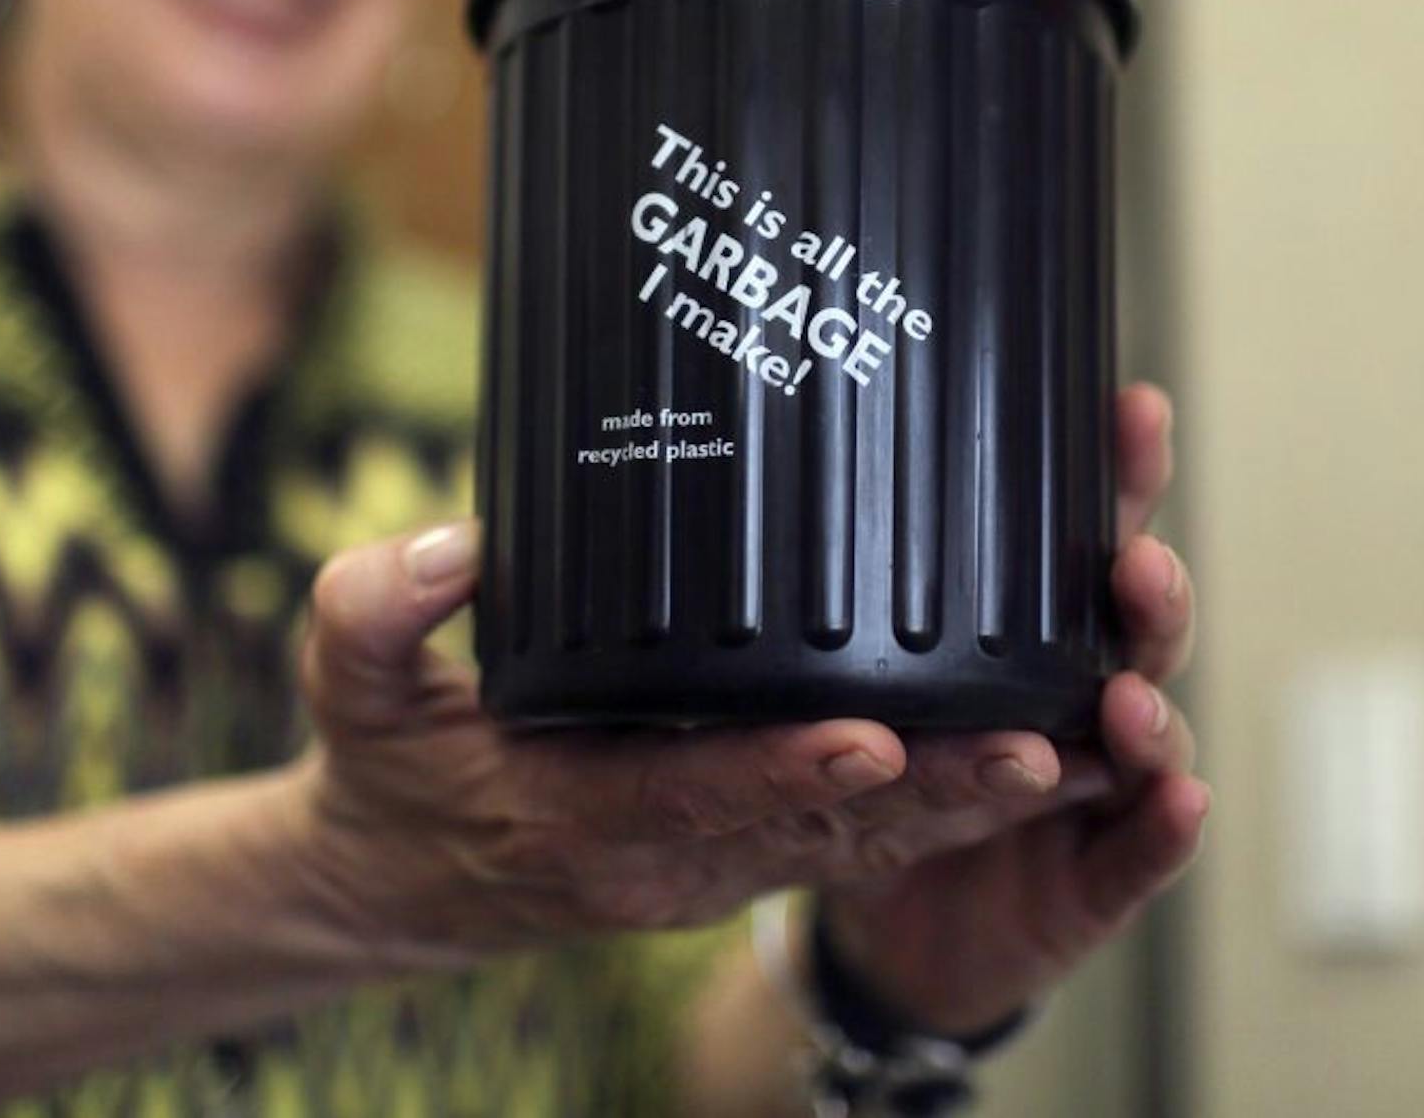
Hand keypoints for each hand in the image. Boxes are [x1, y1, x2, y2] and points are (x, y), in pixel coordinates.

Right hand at [288, 520, 1128, 972]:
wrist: (394, 879)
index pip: (703, 790)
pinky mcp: (734, 853)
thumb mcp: (343, 678)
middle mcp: (665, 858)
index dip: (792, 765)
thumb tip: (455, 543)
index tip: (878, 729)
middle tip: (1049, 749)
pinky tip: (1021, 766)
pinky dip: (938, 812)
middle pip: (821, 829)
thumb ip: (377, 606)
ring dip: (965, 809)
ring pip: (858, 844)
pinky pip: (850, 840)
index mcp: (580, 814)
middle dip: (938, 795)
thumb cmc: (383, 766)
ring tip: (1080, 758)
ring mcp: (709, 867)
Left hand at [812, 382, 1209, 1037]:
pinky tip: (1178, 801)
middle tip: (1136, 563)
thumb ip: (820, 611)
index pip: (1073, 547)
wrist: (886, 938)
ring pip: (1143, 738)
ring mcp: (1097, 795)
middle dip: (1142, 593)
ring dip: (1149, 710)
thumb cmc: (871, 792)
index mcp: (1021, 646)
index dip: (1113, 481)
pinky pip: (1135, 857)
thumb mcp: (837, 692)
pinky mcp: (1093, 885)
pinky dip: (1161, 830)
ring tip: (1130, 696)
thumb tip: (770, 471)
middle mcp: (1076, 705)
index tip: (1129, 410)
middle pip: (1129, 630)